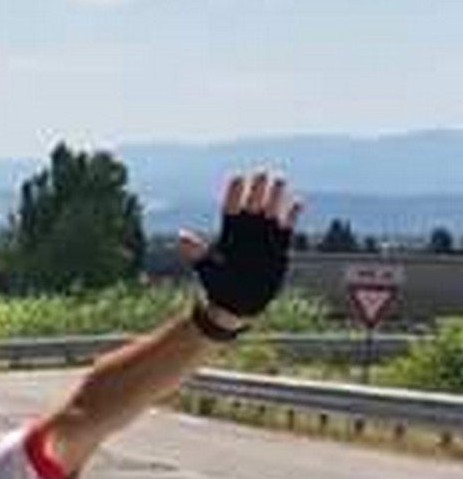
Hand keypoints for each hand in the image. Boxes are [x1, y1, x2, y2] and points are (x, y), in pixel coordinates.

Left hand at [178, 172, 300, 325]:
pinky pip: (285, 228)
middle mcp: (245, 234)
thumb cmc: (215, 286)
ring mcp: (261, 240)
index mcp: (226, 236)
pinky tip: (297, 201)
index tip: (237, 177)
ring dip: (274, 197)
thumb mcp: (204, 268)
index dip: (234, 194)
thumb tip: (180, 237)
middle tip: (261, 172)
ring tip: (279, 179)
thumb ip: (195, 252)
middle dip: (256, 190)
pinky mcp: (277, 248)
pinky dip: (290, 215)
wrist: (233, 305)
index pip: (230, 209)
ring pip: (269, 213)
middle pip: (251, 206)